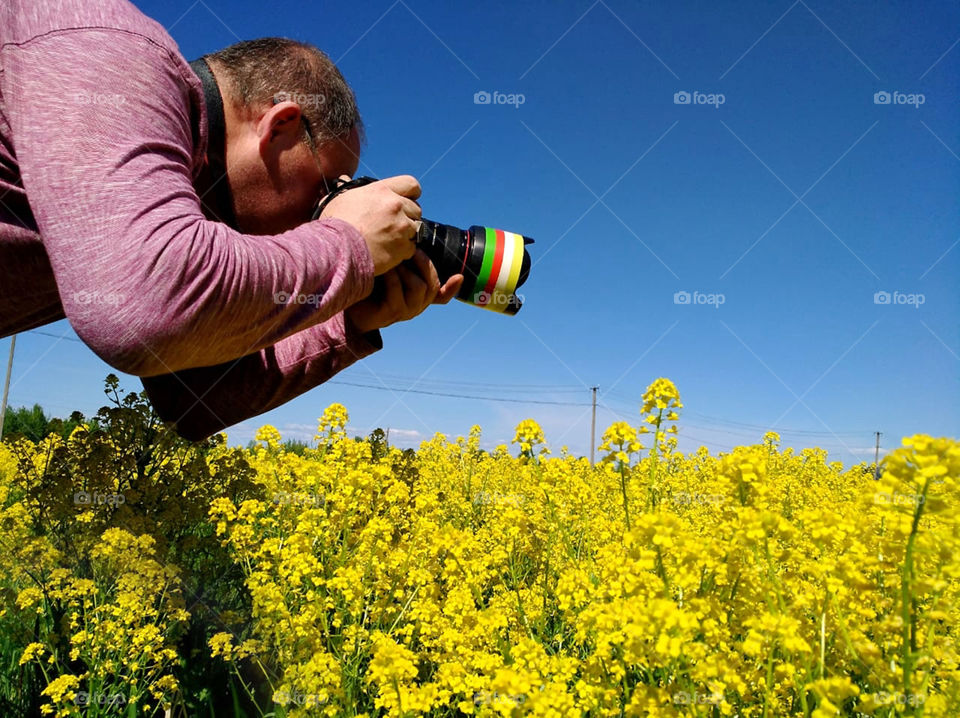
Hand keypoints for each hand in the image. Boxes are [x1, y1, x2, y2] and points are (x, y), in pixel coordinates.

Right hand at [319, 174, 421, 274]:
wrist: (335, 250)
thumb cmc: (334, 224)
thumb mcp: (339, 199)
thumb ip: (349, 189)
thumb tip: (346, 179)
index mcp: (382, 190)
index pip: (411, 184)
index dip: (410, 194)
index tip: (405, 201)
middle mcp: (395, 206)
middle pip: (416, 209)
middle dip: (407, 217)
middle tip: (392, 225)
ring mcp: (401, 227)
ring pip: (415, 229)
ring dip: (405, 234)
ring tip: (388, 240)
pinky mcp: (402, 247)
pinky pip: (411, 248)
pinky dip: (403, 251)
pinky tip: (388, 252)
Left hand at [345, 250, 464, 333]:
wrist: (346, 302)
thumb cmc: (369, 282)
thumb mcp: (389, 269)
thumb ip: (403, 259)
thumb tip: (412, 238)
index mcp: (419, 296)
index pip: (441, 295)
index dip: (451, 288)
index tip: (459, 276)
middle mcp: (416, 305)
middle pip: (432, 284)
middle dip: (424, 263)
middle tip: (413, 247)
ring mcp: (404, 311)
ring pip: (419, 286)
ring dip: (406, 269)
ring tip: (394, 258)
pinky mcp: (391, 313)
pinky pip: (398, 291)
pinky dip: (392, 277)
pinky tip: (384, 268)